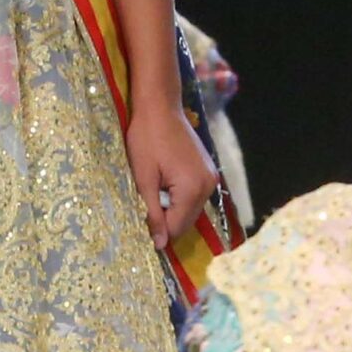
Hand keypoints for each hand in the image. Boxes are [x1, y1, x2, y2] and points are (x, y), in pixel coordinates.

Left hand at [126, 100, 217, 246]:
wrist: (160, 106)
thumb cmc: (146, 139)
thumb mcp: (144, 179)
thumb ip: (154, 214)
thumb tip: (160, 245)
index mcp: (193, 189)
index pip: (177, 228)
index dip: (158, 231)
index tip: (141, 222)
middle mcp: (208, 185)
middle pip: (187, 221)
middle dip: (167, 220)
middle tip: (145, 205)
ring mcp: (210, 176)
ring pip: (191, 209)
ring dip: (173, 208)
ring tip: (155, 190)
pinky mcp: (207, 169)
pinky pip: (195, 195)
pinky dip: (180, 197)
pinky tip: (165, 183)